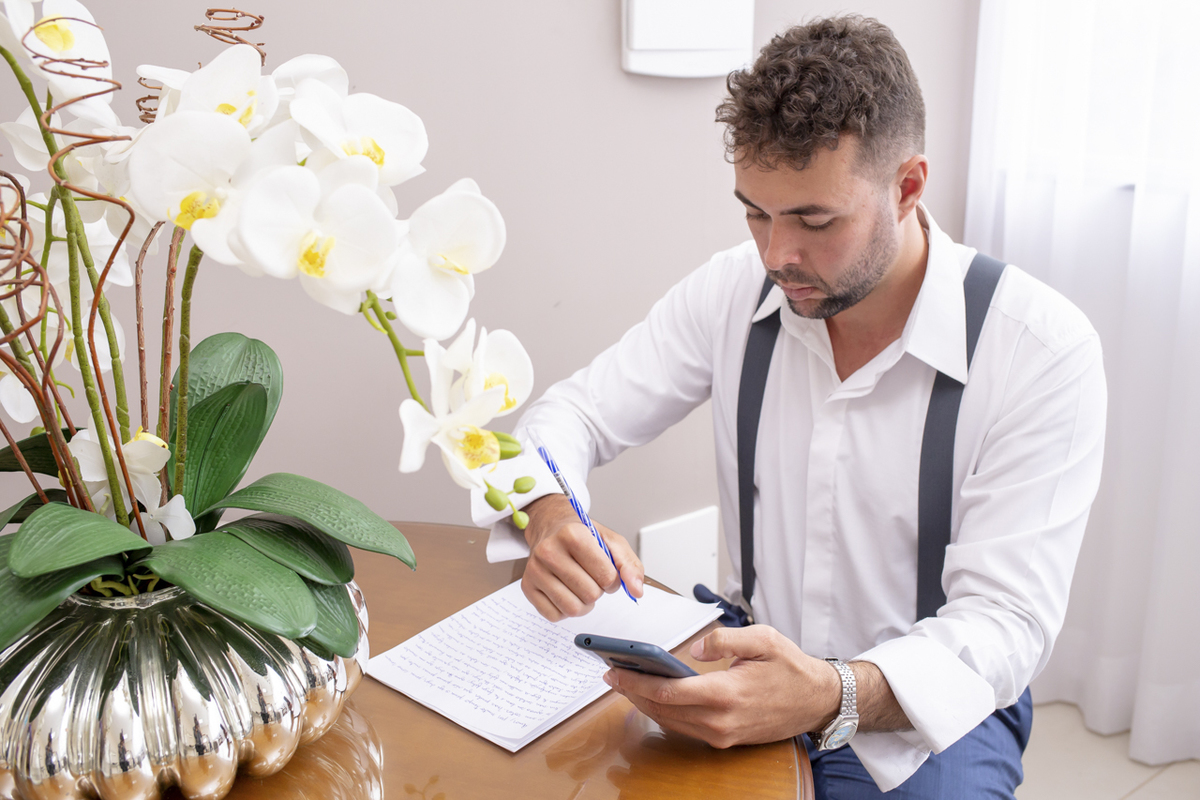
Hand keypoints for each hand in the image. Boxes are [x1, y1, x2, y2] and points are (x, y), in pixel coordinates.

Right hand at [521, 494, 643, 620]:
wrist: (551, 527)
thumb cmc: (582, 536)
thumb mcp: (611, 542)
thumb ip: (629, 565)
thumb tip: (636, 590)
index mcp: (573, 534)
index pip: (607, 577)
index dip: (613, 579)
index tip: (606, 570)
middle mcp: (549, 551)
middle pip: (590, 595)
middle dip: (598, 590)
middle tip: (591, 577)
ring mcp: (535, 570)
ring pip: (573, 609)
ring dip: (584, 604)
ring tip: (581, 586)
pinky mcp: (527, 587)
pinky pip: (555, 616)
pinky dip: (566, 610)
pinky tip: (566, 592)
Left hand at [602, 625, 840, 747]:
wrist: (817, 702)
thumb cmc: (792, 668)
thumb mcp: (764, 639)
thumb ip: (726, 639)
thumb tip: (696, 648)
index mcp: (727, 694)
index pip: (668, 692)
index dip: (636, 682)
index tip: (614, 671)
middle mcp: (721, 720)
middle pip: (662, 710)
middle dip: (632, 692)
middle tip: (610, 674)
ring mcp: (722, 734)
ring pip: (670, 722)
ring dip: (644, 704)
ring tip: (625, 682)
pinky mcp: (725, 739)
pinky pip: (685, 728)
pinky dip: (664, 713)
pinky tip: (652, 697)